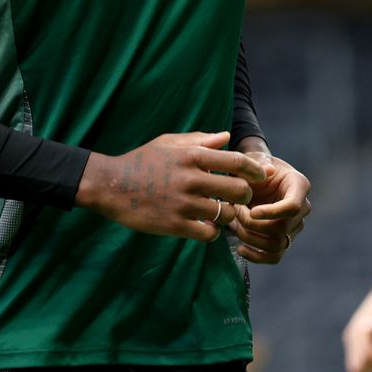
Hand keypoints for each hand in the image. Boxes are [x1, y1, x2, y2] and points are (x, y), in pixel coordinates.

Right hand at [77, 131, 266, 241]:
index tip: (261, 176)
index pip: (236, 162)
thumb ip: (199, 140)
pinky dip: (212, 232)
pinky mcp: (174, 224)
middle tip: (238, 198)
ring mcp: (183, 203)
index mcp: (191, 156)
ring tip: (218, 213)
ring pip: (225, 214)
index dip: (255, 170)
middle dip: (244, 195)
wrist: (110, 185)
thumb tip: (226, 137)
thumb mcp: (168, 143)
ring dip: (227, 215)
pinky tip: (205, 227)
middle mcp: (190, 179)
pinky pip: (209, 233)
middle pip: (238, 190)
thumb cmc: (141, 161)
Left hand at [228, 150, 310, 263]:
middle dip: (252, 224)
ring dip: (250, 238)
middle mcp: (302, 208)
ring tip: (233, 224)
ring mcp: (294, 226)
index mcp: (299, 185)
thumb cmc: (256, 166)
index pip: (293, 207)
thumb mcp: (255, 159)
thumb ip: (258, 163)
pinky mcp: (284, 240)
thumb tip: (267, 171)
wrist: (255, 178)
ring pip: (276, 244)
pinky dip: (257, 257)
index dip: (272, 212)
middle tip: (234, 210)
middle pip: (281, 228)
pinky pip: (275, 256)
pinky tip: (240, 248)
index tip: (251, 211)